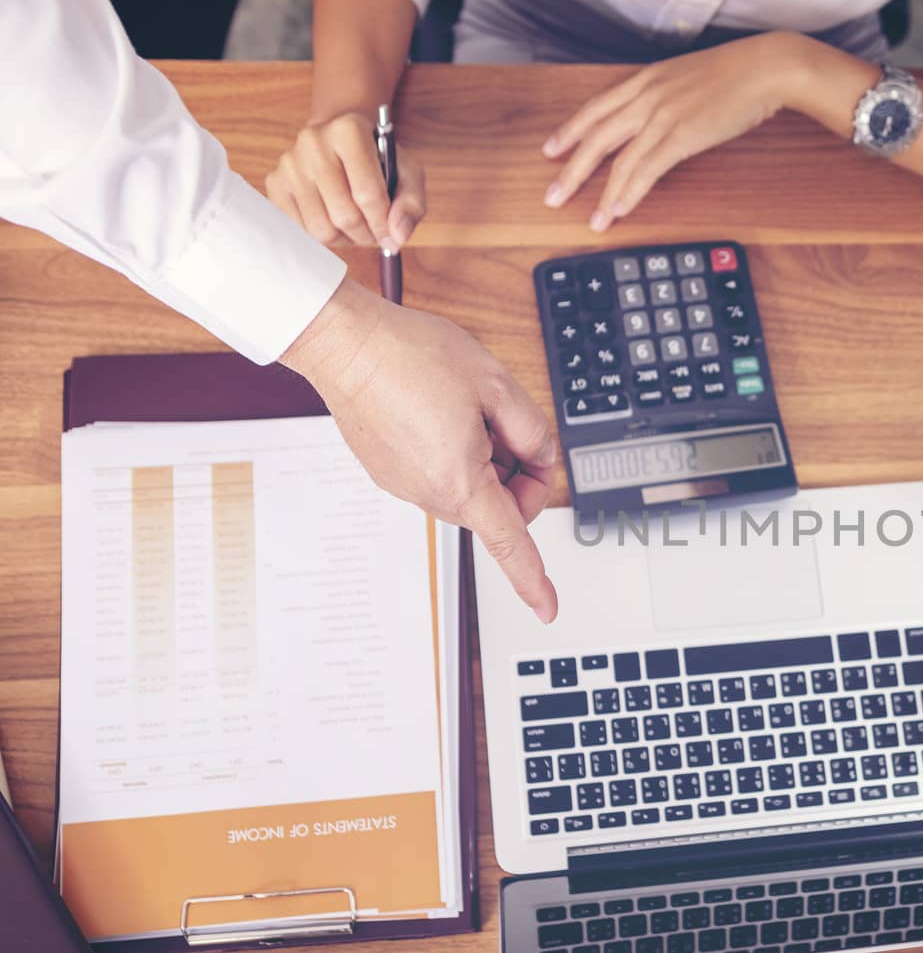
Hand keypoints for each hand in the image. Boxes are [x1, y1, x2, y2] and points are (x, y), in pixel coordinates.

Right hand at [266, 111, 426, 247]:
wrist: (339, 141)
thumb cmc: (378, 160)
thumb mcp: (407, 173)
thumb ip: (411, 204)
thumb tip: (398, 237)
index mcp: (349, 131)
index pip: (368, 195)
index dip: (384, 225)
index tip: (392, 235)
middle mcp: (313, 141)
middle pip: (344, 216)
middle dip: (366, 234)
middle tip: (375, 232)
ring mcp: (289, 162)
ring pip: (321, 229)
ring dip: (345, 239)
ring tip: (356, 226)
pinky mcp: (275, 182)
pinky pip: (300, 230)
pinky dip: (323, 236)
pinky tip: (334, 220)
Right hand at [281, 279, 559, 620]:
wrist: (344, 343)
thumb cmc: (411, 357)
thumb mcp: (495, 384)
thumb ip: (532, 430)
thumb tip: (541, 457)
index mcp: (459, 481)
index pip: (510, 543)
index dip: (533, 579)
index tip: (548, 609)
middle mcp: (427, 494)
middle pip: (499, 506)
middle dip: (519, 473)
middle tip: (508, 420)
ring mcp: (404, 485)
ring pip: (471, 488)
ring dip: (487, 458)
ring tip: (465, 405)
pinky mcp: (390, 471)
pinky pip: (441, 473)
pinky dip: (458, 452)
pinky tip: (441, 408)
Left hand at [542, 32, 813, 230]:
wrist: (764, 69)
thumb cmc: (734, 74)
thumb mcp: (687, 79)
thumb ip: (665, 97)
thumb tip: (658, 119)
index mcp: (645, 81)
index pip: (595, 109)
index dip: (569, 131)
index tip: (550, 150)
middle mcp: (646, 97)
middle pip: (596, 138)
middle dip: (571, 170)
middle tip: (553, 196)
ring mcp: (663, 116)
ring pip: (619, 160)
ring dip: (602, 194)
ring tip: (592, 219)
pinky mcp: (682, 136)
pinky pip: (648, 169)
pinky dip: (632, 192)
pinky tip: (621, 209)